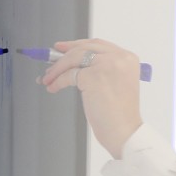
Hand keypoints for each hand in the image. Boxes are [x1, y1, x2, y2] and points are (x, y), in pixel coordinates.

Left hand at [39, 39, 143, 157]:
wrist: (123, 130)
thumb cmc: (118, 113)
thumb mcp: (113, 82)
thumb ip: (99, 68)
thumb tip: (71, 61)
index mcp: (127, 58)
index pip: (97, 44)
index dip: (77, 44)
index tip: (62, 47)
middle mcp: (119, 58)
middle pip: (83, 48)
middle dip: (63, 55)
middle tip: (49, 62)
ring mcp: (106, 66)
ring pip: (73, 59)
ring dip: (56, 69)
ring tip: (47, 79)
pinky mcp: (93, 77)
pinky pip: (68, 75)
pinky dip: (57, 81)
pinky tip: (53, 87)